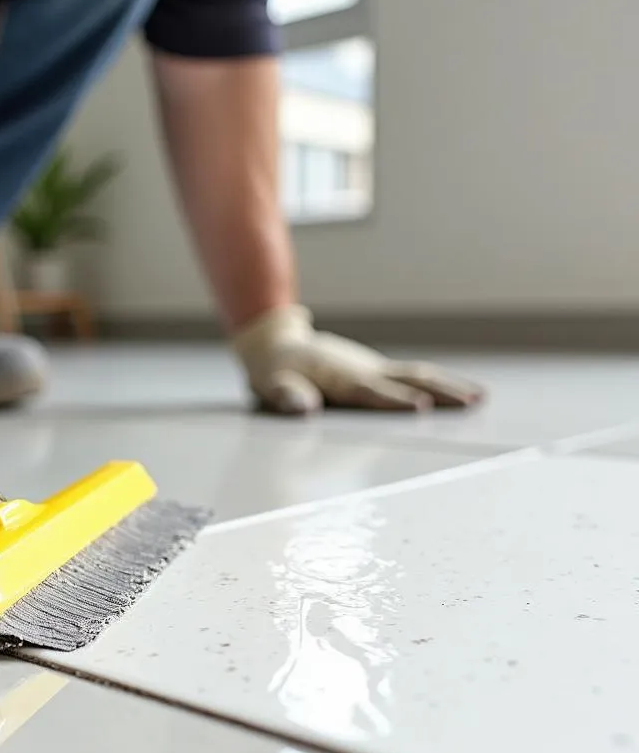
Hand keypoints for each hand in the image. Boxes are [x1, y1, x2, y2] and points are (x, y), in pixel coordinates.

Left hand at [233, 306, 484, 413]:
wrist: (280, 345)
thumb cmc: (275, 373)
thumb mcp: (271, 386)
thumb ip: (287, 397)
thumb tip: (303, 408)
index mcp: (339, 379)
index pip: (370, 392)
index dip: (393, 399)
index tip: (419, 406)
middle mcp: (364, 372)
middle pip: (408, 381)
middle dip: (440, 392)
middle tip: (472, 402)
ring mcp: (375, 369)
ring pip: (418, 376)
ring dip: (449, 387)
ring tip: (481, 398)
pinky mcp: (379, 371)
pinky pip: (414, 376)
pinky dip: (440, 384)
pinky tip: (463, 395)